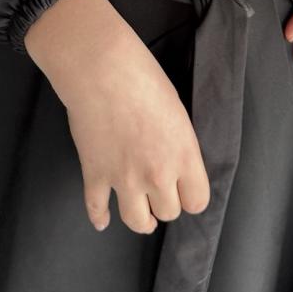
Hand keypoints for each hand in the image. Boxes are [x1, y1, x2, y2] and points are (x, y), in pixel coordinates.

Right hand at [59, 40, 211, 235]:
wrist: (102, 70)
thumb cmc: (143, 78)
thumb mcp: (177, 110)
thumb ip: (179, 143)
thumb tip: (175, 160)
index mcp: (183, 155)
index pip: (197, 201)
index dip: (191, 196)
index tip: (185, 190)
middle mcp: (156, 174)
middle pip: (168, 212)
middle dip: (165, 203)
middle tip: (160, 191)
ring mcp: (123, 178)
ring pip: (137, 221)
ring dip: (141, 219)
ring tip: (142, 215)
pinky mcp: (95, 174)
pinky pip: (97, 208)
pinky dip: (99, 217)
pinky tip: (102, 220)